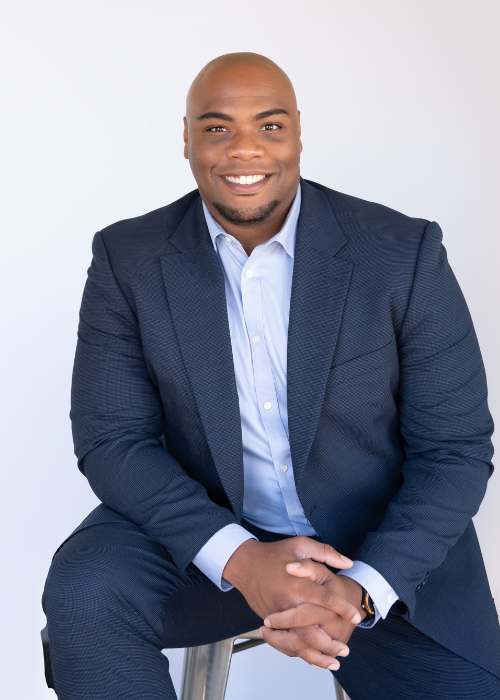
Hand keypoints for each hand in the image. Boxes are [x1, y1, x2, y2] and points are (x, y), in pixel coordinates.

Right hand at [222, 537, 361, 667]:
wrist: (245, 563)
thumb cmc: (274, 553)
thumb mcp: (300, 545)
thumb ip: (325, 553)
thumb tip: (348, 563)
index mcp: (297, 583)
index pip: (325, 600)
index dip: (342, 609)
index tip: (356, 617)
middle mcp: (287, 602)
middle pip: (311, 631)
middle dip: (330, 643)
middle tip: (345, 649)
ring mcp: (276, 614)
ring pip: (297, 642)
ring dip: (316, 655)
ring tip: (333, 662)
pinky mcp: (269, 621)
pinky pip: (284, 642)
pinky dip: (298, 653)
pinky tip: (311, 659)